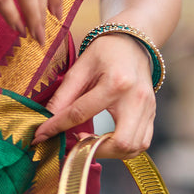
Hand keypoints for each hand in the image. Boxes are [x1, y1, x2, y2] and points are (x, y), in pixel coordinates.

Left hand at [31, 32, 155, 156]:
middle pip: (120, 142)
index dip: (57, 127)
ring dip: (109, 152)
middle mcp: (136, 99)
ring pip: (133, 147)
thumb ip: (64, 95)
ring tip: (90, 141)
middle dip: (95, 150)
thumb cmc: (106, 52)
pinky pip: (142, 143)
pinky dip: (123, 148)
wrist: (133, 42)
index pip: (81, 114)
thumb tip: (47, 118)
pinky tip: (106, 140)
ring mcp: (148, 108)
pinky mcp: (152, 114)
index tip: (41, 136)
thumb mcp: (80, 67)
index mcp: (116, 83)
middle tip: (77, 143)